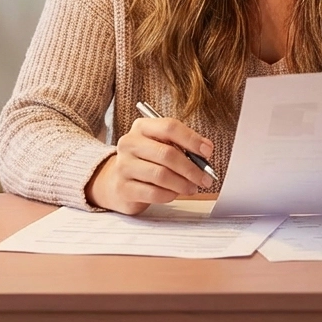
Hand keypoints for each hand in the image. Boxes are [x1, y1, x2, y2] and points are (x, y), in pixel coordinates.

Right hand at [85, 117, 215, 214]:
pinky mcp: (123, 188)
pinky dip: (170, 195)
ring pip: (161, 175)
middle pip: (167, 154)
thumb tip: (205, 151)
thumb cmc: (145, 162)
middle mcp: (129, 143)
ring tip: (192, 188)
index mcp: (142, 127)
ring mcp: (124, 166)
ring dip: (183, 183)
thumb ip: (181, 146)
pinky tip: (174, 194)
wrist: (115, 181)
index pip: (169, 127)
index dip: (192, 139)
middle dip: (191, 168)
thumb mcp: (159, 146)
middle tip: (205, 178)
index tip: (207, 151)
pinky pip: (154, 193)